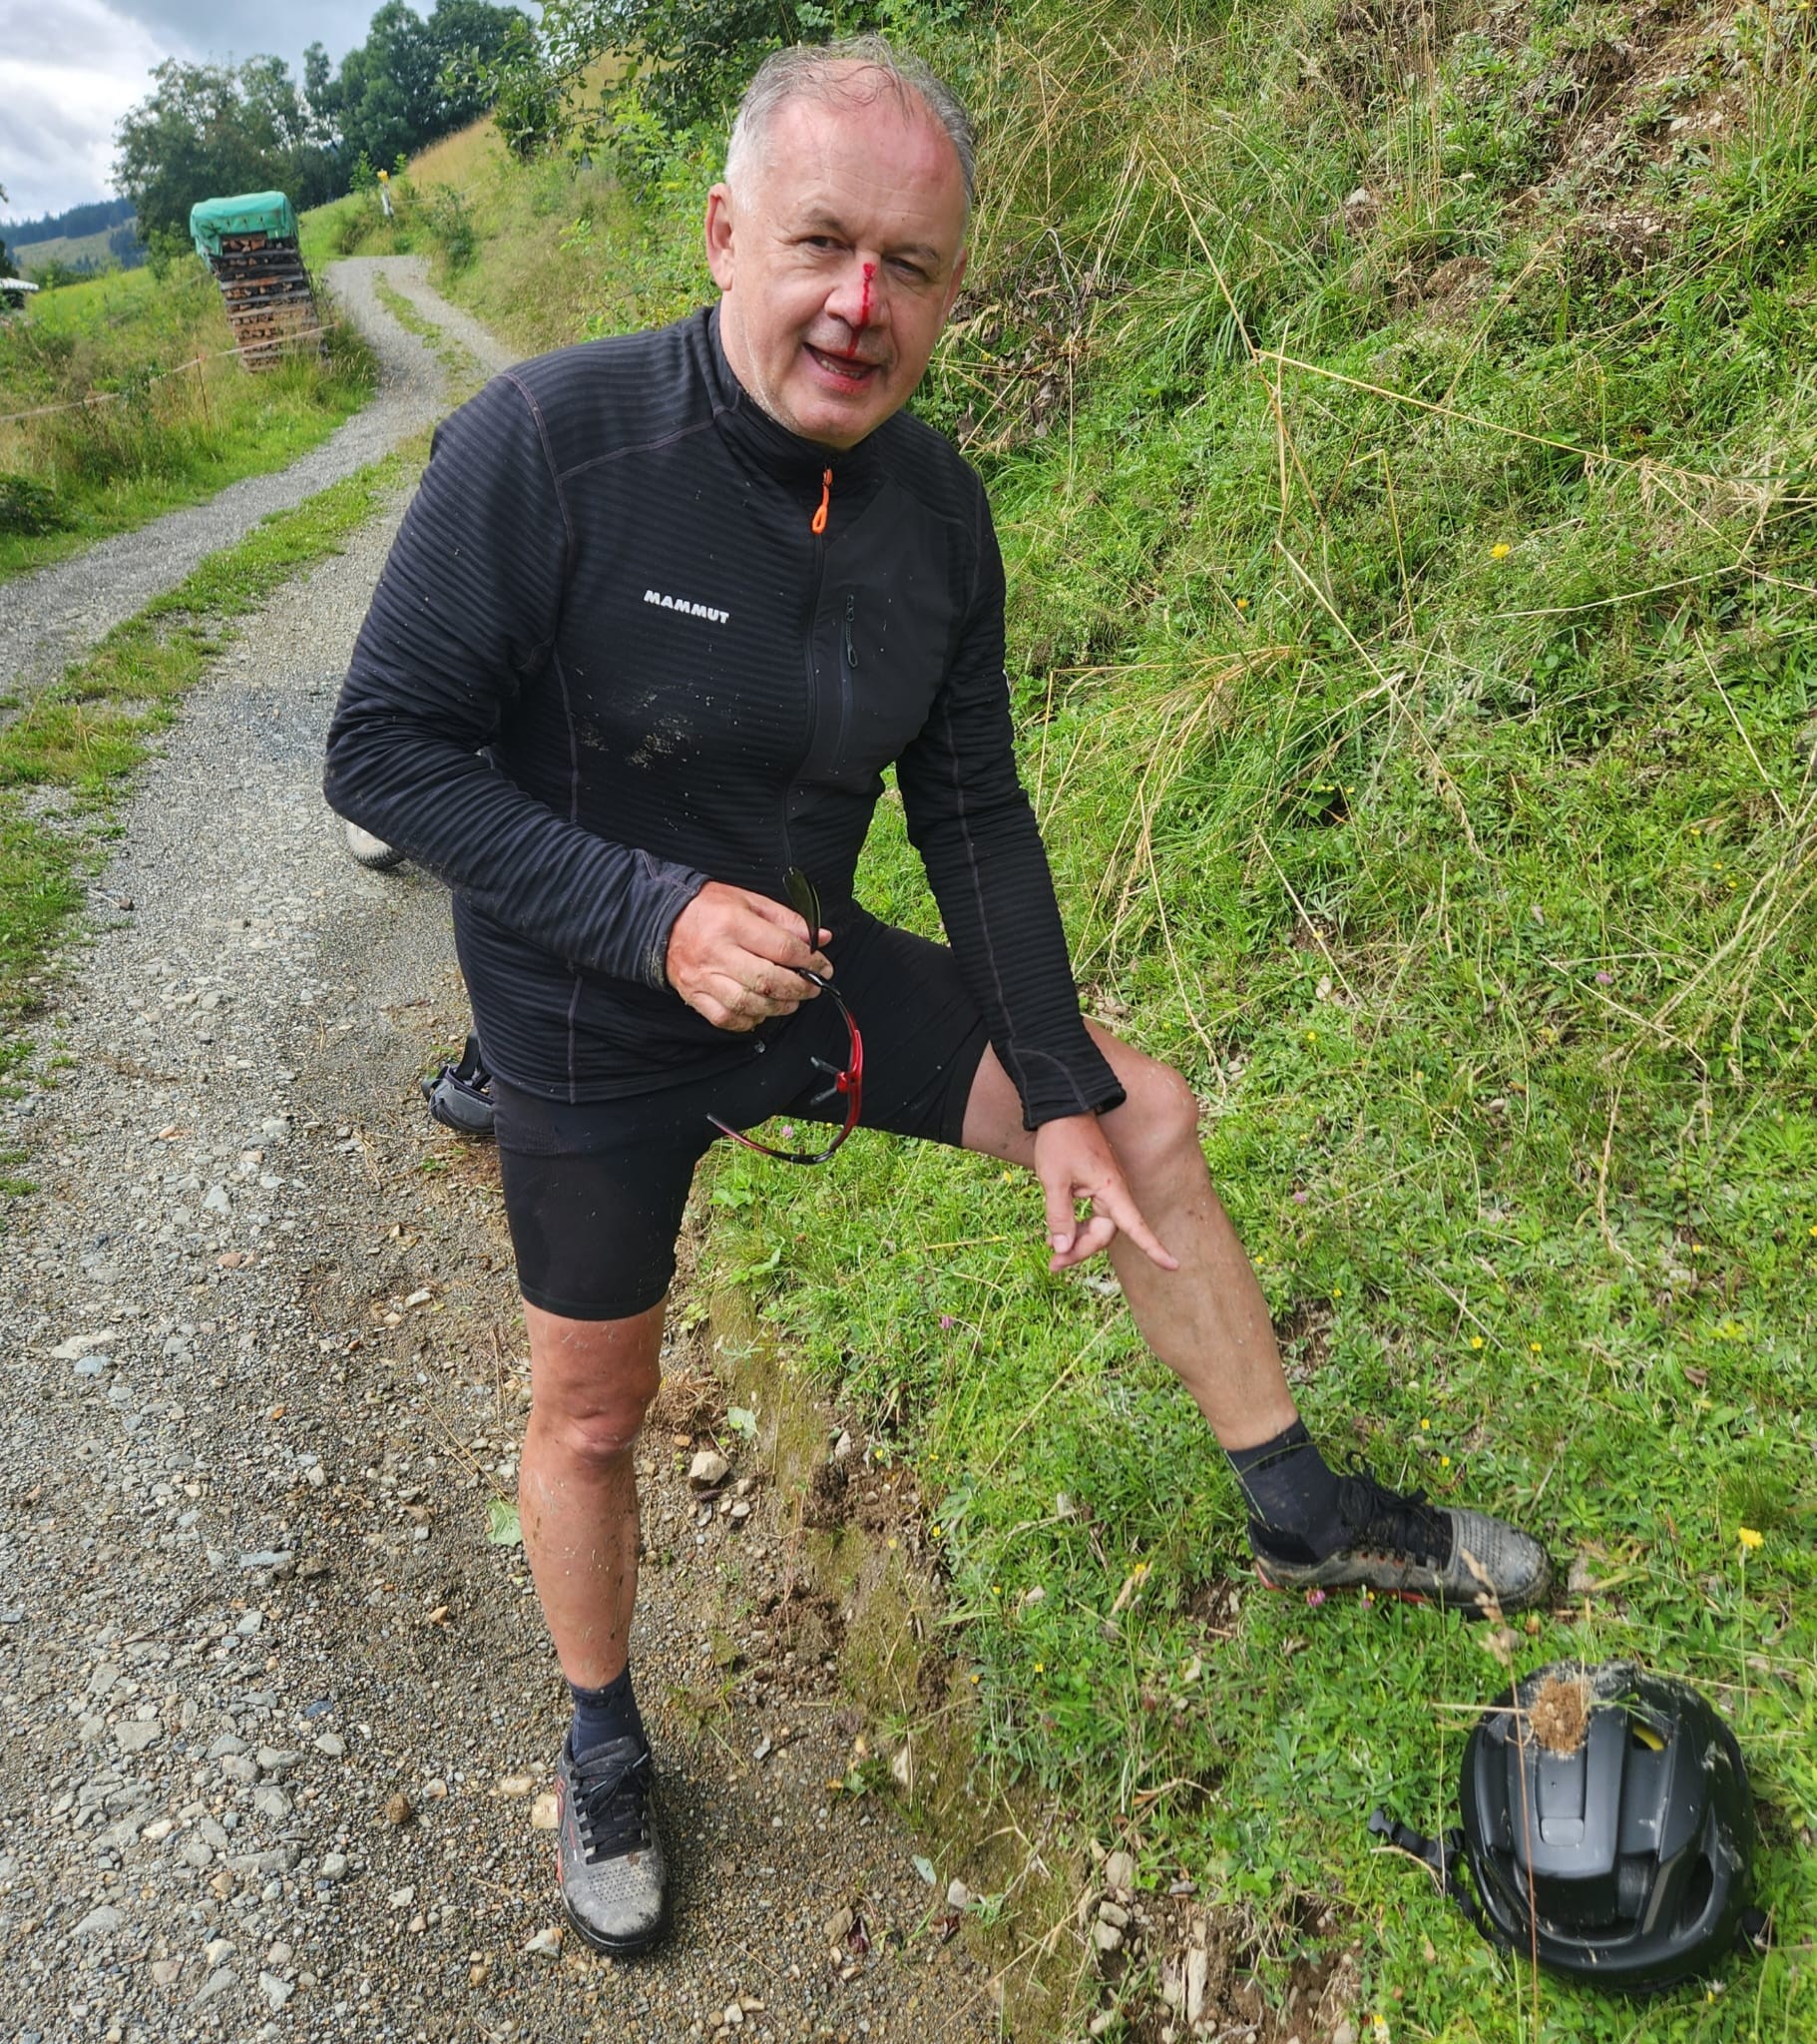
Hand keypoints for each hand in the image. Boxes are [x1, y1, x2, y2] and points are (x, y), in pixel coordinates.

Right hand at [665, 881, 831, 1031]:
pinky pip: (726, 1018)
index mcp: (733, 923)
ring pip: (748, 1003)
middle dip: (799, 988)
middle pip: (767, 980)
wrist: (662, 919)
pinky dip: (749, 1019)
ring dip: (778, 1007)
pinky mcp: (694, 994)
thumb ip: (786, 920)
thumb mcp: (749, 901)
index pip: (781, 948)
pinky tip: (761, 1010)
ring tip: (791, 1001)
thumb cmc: (709, 908)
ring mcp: (704, 977)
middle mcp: (717, 952)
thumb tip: (820, 939)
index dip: (809, 961)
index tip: (822, 967)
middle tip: (812, 988)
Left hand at [1032, 1114, 1178, 1273]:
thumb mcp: (1054, 1180)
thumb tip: (1063, 1248)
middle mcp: (1114, 1192)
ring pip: (1097, 1227)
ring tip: (1052, 1254)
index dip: (1154, 1248)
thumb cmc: (1061, 1140)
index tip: (1173, 1266)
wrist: (1062, 1107)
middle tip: (1054, 1265)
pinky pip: (1090, 1215)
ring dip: (1077, 1241)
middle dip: (1081, 1251)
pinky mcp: (1095, 1186)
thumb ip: (1059, 1216)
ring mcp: (1105, 1190)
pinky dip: (1075, 1227)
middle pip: (1105, 1235)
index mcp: (1111, 1190)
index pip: (1136, 1226)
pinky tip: (1057, 1235)